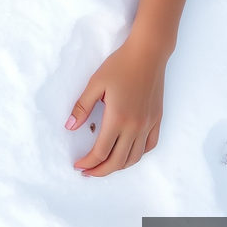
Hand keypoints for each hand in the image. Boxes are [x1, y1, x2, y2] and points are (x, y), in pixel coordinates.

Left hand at [65, 34, 168, 176]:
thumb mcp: (95, 83)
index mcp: (118, 119)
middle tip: (87, 172)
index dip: (88, 162)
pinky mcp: (157, 120)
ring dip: (118, 166)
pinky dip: (137, 155)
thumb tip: (69, 127)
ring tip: (104, 166)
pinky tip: (127, 153)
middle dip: (100, 170)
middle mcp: (135, 127)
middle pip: (117, 161)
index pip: (101, 152)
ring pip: (134, 158)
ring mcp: (148, 125)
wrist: (147, 54)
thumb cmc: (119, 65)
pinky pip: (149, 146)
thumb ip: (82, 107)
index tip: (77, 165)